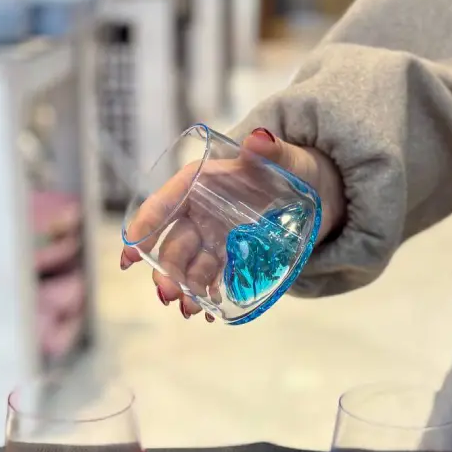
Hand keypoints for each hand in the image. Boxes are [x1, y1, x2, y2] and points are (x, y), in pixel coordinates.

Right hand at [119, 128, 344, 319]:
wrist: (320, 192)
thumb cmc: (297, 169)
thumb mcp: (288, 159)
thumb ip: (273, 151)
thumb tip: (259, 139)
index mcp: (204, 181)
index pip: (166, 202)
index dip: (145, 225)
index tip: (130, 252)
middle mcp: (202, 210)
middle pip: (175, 242)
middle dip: (166, 269)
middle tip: (168, 294)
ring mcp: (214, 236)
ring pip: (190, 265)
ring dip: (185, 288)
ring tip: (190, 309)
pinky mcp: (230, 256)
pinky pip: (211, 278)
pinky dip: (207, 294)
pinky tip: (208, 312)